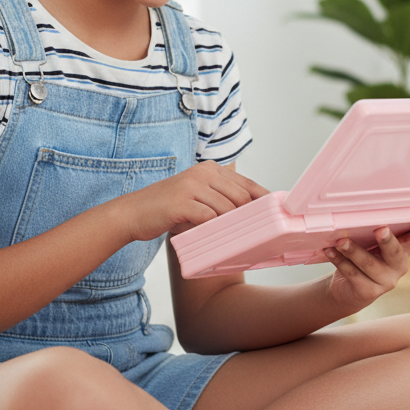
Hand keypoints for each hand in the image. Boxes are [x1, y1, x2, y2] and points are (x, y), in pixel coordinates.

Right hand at [123, 161, 268, 241]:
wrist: (132, 212)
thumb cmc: (167, 209)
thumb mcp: (196, 196)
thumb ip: (220, 199)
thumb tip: (251, 215)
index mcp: (210, 169)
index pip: (247, 184)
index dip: (264, 200)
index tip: (277, 214)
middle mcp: (203, 173)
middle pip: (241, 197)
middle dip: (251, 217)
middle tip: (257, 235)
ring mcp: (192, 186)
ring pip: (228, 208)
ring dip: (233, 226)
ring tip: (236, 240)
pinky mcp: (181, 202)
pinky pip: (209, 218)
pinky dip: (215, 230)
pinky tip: (215, 238)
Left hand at [322, 208, 409, 315]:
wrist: (347, 289)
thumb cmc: (362, 258)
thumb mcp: (371, 244)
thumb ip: (372, 230)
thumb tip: (358, 209)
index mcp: (404, 249)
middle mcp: (399, 266)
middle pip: (396, 252)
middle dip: (388, 240)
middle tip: (380, 229)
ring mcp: (386, 281)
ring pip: (369, 264)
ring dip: (353, 251)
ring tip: (340, 241)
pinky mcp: (369, 292)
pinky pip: (353, 274)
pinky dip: (340, 261)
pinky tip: (330, 251)